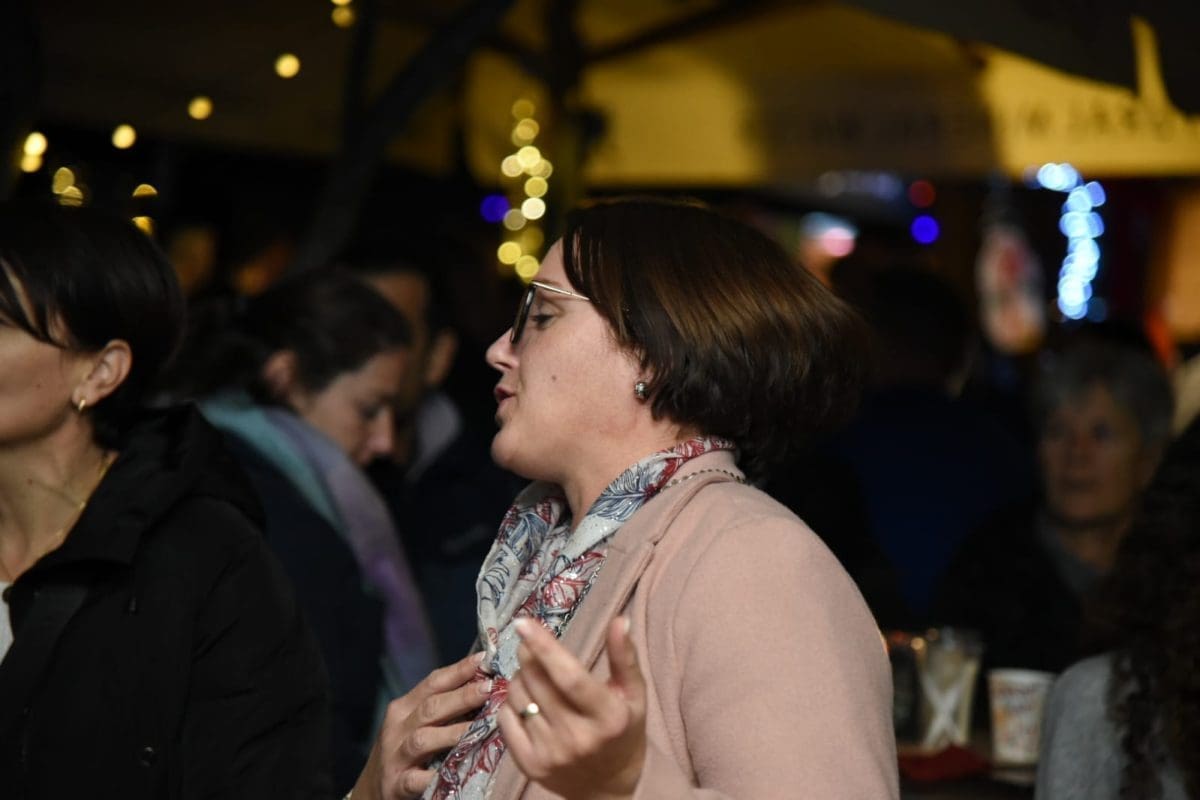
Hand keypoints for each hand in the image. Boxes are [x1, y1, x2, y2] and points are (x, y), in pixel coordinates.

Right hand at [352, 652, 491, 798]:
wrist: (372, 790)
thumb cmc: (403, 751)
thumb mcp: (416, 724)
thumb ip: (443, 707)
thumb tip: (483, 685)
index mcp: (404, 707)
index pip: (432, 683)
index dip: (458, 671)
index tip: (483, 660)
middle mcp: (397, 728)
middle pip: (431, 707)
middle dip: (461, 697)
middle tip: (489, 689)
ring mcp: (395, 756)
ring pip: (423, 739)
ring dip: (453, 732)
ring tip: (481, 727)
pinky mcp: (396, 784)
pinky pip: (416, 780)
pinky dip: (433, 776)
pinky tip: (454, 771)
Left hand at [497, 617, 646, 799]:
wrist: (607, 788)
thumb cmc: (622, 731)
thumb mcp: (633, 694)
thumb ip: (624, 656)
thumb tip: (621, 620)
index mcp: (608, 716)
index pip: (570, 677)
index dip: (545, 648)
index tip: (523, 623)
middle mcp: (578, 738)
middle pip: (538, 683)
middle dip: (529, 655)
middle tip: (532, 647)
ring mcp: (551, 754)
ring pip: (518, 697)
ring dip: (521, 677)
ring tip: (536, 679)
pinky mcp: (529, 765)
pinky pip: (505, 719)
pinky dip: (511, 703)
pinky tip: (528, 703)